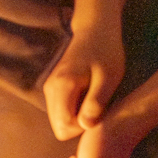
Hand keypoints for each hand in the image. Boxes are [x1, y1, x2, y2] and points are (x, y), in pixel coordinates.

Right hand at [42, 23, 124, 139]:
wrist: (95, 29)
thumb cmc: (106, 52)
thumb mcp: (108, 78)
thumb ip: (96, 102)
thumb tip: (85, 126)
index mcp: (63, 87)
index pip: (63, 128)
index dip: (83, 128)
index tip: (99, 112)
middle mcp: (50, 89)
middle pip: (59, 127)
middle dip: (79, 125)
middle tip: (99, 107)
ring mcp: (49, 88)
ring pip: (59, 120)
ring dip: (77, 118)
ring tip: (95, 100)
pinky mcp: (52, 87)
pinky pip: (60, 111)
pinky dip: (74, 110)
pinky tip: (88, 96)